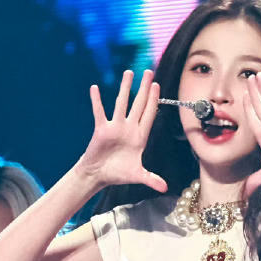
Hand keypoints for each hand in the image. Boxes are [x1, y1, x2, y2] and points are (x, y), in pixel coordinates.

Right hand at [76, 70, 167, 192]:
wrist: (99, 175)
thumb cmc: (118, 174)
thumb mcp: (137, 175)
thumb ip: (151, 179)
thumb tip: (165, 188)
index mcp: (140, 137)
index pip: (149, 115)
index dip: (153, 101)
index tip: (157, 86)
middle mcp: (128, 128)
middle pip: (138, 104)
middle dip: (144, 88)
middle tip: (149, 71)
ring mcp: (115, 127)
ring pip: (121, 103)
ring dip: (125, 88)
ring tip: (128, 72)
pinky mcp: (101, 130)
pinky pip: (99, 112)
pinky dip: (96, 101)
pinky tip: (95, 88)